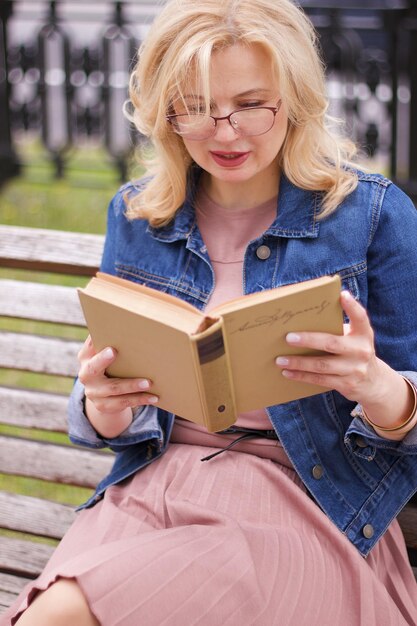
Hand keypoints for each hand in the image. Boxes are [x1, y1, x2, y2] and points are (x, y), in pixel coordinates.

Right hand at [78, 336, 157, 437]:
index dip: (94, 343)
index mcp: (85, 357)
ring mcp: (93, 393)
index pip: (89, 348)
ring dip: (132, 385)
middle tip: (114, 352)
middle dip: (102, 360)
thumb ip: (109, 340)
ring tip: (149, 382)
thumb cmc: (108, 365)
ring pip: (114, 389)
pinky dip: (140, 399)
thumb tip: (127, 318)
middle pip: (93, 369)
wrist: (101, 394)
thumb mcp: (103, 353)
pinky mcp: (104, 406)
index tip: (108, 343)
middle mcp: (85, 375)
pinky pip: (123, 403)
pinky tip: (153, 397)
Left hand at [275, 291, 390, 406]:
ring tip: (280, 359)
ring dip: (298, 362)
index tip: (342, 295)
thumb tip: (302, 321)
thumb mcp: (354, 339)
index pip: (360, 317)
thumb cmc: (354, 353)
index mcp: (363, 334)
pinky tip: (288, 372)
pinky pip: (319, 380)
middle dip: (308, 340)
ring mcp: (354, 369)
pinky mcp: (346, 384)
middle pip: (331, 343)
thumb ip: (337, 330)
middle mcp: (360, 351)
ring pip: (321, 365)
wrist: (374, 383)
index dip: (352, 306)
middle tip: (288, 338)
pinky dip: (302, 376)